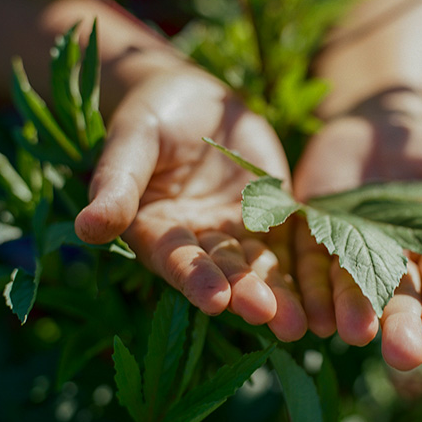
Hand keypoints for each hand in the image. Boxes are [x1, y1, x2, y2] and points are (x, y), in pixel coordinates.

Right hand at [74, 64, 306, 340]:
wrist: (194, 99)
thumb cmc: (151, 116)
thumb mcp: (132, 142)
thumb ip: (117, 183)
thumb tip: (88, 228)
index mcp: (160, 231)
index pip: (178, 260)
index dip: (196, 279)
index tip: (216, 301)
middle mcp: (201, 241)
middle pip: (228, 272)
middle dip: (251, 295)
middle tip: (277, 320)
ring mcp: (239, 230)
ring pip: (265, 265)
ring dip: (285, 293)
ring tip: (309, 322)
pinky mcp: (272, 215)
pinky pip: (294, 239)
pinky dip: (311, 263)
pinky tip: (334, 287)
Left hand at [293, 99, 421, 368]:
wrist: (378, 126)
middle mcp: (391, 264)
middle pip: (396, 298)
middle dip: (400, 324)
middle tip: (403, 354)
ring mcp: (347, 250)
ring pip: (348, 286)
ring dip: (350, 311)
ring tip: (352, 333)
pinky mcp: (310, 233)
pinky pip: (306, 261)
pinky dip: (308, 286)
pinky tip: (310, 312)